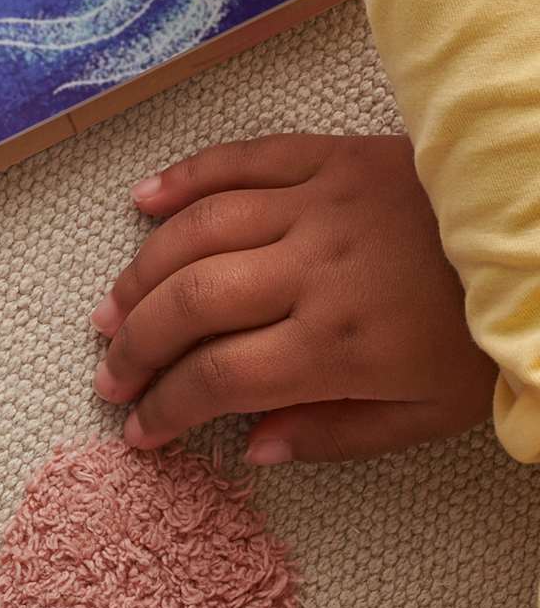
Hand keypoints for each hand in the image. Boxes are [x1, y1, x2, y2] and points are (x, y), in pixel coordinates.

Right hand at [92, 133, 494, 462]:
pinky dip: (182, 179)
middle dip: (137, 344)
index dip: (170, 407)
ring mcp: (312, 204)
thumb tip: (253, 450)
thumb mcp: (433, 413)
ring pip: (197, 232)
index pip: (224, 377)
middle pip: (193, 302)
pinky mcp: (322, 157)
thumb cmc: (484, 331)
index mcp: (342, 341)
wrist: (536, 237)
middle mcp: (313, 268)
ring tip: (110, 309)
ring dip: (142, 272)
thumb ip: (339, 433)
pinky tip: (142, 202)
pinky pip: (235, 160)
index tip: (141, 431)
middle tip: (110, 373)